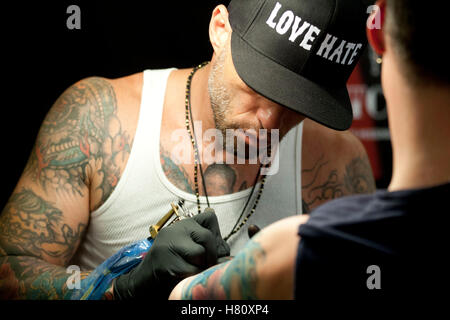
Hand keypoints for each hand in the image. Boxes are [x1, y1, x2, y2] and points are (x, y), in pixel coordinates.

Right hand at [113, 208, 229, 299]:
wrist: (141, 283)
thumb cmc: (172, 266)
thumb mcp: (188, 249)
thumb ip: (207, 245)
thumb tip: (226, 252)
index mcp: (181, 226)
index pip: (209, 218)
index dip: (216, 235)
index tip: (211, 249)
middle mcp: (174, 231)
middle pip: (207, 238)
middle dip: (212, 255)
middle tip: (205, 266)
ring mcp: (168, 246)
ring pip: (201, 254)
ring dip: (202, 268)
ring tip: (191, 271)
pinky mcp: (167, 265)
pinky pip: (193, 271)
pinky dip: (193, 278)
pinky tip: (183, 277)